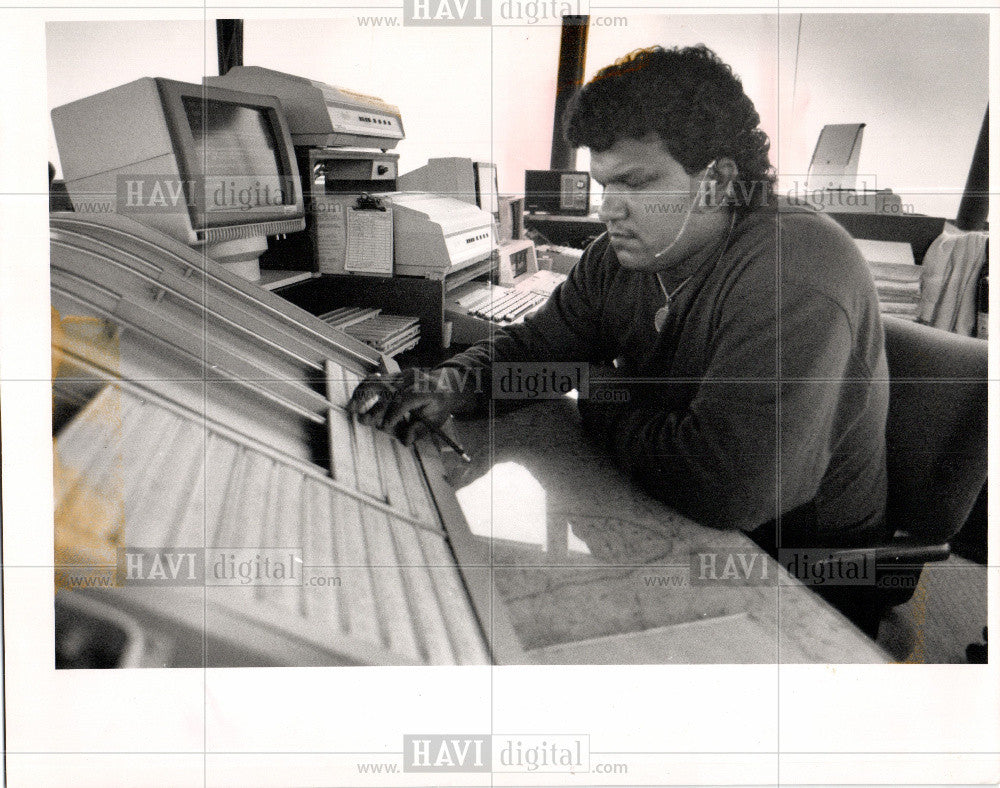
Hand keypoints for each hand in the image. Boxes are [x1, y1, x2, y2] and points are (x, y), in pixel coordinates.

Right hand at [347, 367, 477, 445]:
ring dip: (363, 395)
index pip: (407, 399)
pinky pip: (375, 380)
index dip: (395, 413)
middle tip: (365, 421)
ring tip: (351, 408)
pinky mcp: (394, 375)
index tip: (385, 425)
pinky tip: (354, 400)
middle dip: (377, 407)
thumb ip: (420, 430)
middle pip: (390, 391)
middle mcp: (413, 379)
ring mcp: (402, 374)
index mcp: (426, 390)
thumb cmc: (439, 406)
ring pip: (379, 381)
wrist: (446, 386)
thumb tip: (405, 440)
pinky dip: (363, 390)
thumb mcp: (436, 421)